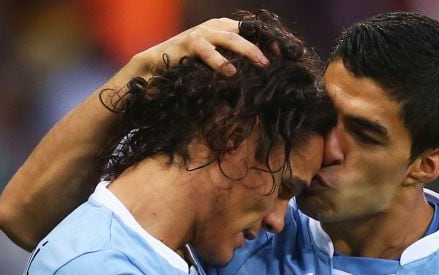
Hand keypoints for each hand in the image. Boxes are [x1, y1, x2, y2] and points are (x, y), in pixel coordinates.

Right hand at [127, 18, 268, 77]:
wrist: (154, 68)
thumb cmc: (188, 69)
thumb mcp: (215, 66)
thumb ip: (234, 67)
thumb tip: (260, 83)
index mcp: (223, 29)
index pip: (251, 31)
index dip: (268, 41)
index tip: (285, 55)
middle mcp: (213, 27)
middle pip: (245, 31)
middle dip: (264, 44)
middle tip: (278, 59)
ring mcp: (201, 33)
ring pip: (229, 37)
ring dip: (247, 50)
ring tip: (262, 64)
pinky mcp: (187, 44)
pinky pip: (206, 51)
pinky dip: (219, 61)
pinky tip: (230, 72)